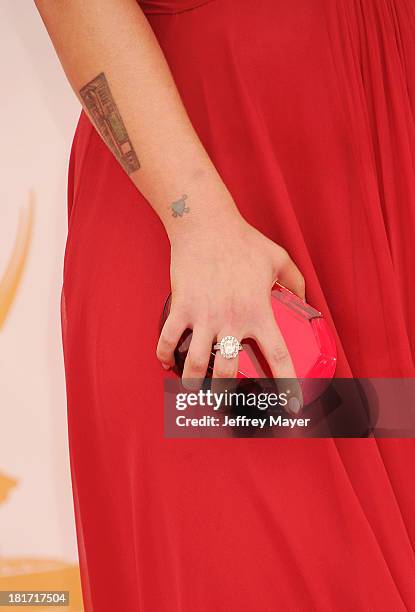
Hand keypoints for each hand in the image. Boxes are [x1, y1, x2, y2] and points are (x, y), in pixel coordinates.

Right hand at [157, 211, 304, 392]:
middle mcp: (231, 320)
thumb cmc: (243, 241)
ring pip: (194, 365)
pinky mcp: (181, 307)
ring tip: (193, 389)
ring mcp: (204, 316)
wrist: (205, 225)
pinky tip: (166, 364)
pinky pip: (168, 340)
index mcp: (259, 312)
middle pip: (228, 373)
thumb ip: (295, 281)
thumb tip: (303, 299)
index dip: (287, 386)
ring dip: (192, 383)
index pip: (278, 358)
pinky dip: (164, 356)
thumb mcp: (279, 259)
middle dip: (226, 395)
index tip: (292, 407)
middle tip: (226, 400)